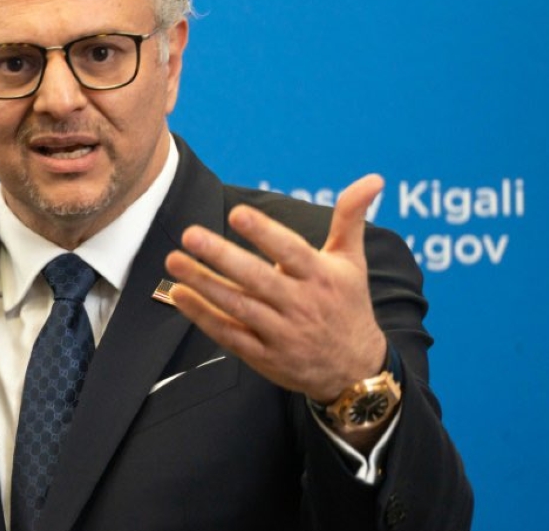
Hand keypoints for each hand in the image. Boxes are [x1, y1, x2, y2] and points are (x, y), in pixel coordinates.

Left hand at [164, 174, 387, 402]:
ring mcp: (280, 333)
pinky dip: (202, 316)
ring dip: (203, 284)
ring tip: (174, 260)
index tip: (238, 213)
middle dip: (222, 256)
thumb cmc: (347, 305)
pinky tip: (179, 294)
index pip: (291, 252)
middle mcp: (300, 305)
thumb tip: (374, 177)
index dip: (265, 233)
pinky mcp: (263, 356)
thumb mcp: (352, 262)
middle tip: (190, 234)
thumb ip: (350, 218)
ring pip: (237, 306)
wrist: (355, 371)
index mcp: (321, 277)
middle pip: (257, 279)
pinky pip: (228, 334)